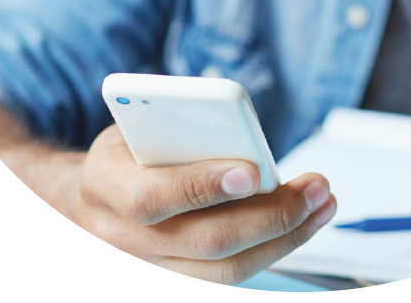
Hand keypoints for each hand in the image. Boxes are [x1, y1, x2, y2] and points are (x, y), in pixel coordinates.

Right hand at [64, 125, 335, 284]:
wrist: (89, 201)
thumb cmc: (126, 157)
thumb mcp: (137, 127)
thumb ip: (180, 132)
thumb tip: (243, 139)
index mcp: (104, 186)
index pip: (152, 197)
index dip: (203, 186)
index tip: (252, 171)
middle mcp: (119, 238)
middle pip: (205, 241)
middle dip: (270, 215)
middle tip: (314, 188)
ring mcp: (146, 270)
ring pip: (225, 271)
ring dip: (284, 237)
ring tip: (320, 205)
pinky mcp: (174, 283)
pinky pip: (230, 277)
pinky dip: (272, 249)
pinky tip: (302, 223)